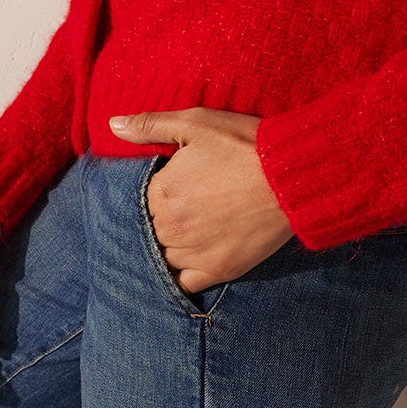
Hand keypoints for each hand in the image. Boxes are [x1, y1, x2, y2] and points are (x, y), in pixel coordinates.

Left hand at [109, 107, 294, 293]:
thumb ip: (151, 125)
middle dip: (162, 218)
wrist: (292, 175)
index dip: (157, 191)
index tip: (176, 185)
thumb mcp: (196, 123)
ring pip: (163, 256)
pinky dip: (180, 277)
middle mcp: (170, 226)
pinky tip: (188, 263)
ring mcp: (193, 252)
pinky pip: (183, 284)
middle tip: (187, 206)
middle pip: (150, 229)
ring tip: (190, 231)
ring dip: (169, 246)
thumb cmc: (245, 144)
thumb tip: (114, 125)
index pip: (141, 199)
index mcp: (161, 192)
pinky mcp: (217, 269)